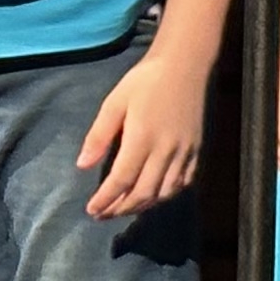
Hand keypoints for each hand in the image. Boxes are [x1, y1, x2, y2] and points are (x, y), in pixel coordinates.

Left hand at [79, 42, 210, 220]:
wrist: (185, 66)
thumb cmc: (145, 81)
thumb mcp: (115, 102)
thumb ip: (99, 136)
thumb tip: (82, 165)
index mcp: (142, 138)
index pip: (121, 180)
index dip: (106, 199)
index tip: (92, 210)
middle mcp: (166, 150)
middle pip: (143, 192)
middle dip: (121, 208)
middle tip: (103, 215)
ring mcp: (185, 152)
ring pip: (164, 192)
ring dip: (143, 205)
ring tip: (125, 209)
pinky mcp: (197, 150)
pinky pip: (183, 182)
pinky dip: (167, 195)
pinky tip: (154, 196)